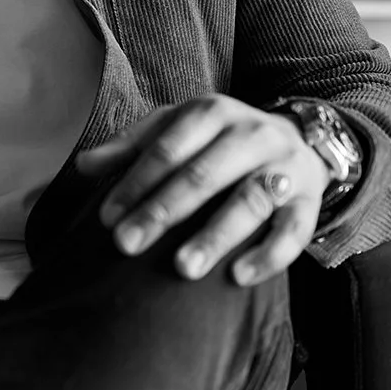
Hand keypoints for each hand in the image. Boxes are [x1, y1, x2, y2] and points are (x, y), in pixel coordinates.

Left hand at [76, 96, 330, 284]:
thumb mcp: (178, 129)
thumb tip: (81, 167)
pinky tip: (238, 277)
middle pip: (204, 174)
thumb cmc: (221, 140)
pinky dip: (268, 255)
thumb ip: (131, 147)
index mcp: (213, 112)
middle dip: (163, 211)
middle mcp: (251, 134)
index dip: (136, 182)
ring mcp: (283, 168)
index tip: (107, 218)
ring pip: (249, 202)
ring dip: (215, 236)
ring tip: (182, 268)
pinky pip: (292, 232)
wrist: (300, 140)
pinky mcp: (309, 202)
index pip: (168, 148)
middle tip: (127, 244)